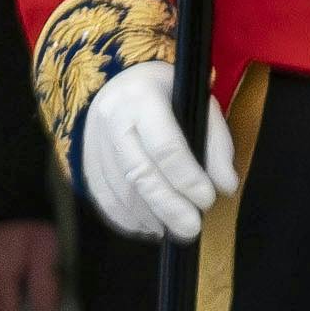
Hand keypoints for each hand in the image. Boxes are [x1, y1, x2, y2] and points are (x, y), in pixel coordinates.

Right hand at [78, 61, 237, 242]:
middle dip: (168, 206)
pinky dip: (126, 217)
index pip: (166, 146)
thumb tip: (226, 185)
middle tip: (191, 229)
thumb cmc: (168, 92)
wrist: (117, 79)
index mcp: (143, 98)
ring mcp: (92, 141)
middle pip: (139, 173)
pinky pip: (102, 196)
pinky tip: (149, 226)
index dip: (188, 178)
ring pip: (119, 189)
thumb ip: (216, 142)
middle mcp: (112, 120)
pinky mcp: (82, 160)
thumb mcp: (199, 102)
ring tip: (174, 231)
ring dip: (149, 216)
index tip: (208, 199)